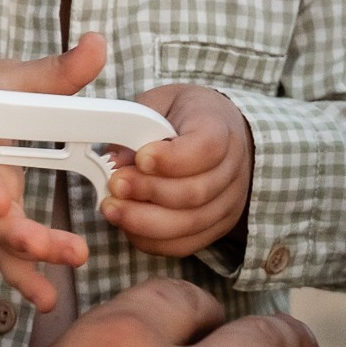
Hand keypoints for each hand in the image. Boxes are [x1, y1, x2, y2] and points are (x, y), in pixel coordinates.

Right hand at [0, 33, 105, 308]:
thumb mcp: (21, 77)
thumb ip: (60, 70)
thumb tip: (96, 44)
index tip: (1, 200)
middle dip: (21, 235)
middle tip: (58, 248)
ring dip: (26, 265)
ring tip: (50, 292)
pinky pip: (9, 256)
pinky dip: (26, 278)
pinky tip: (47, 298)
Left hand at [104, 83, 254, 258]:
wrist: (222, 130)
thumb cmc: (187, 116)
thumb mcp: (162, 103)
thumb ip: (138, 125)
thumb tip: (115, 161)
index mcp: (222, 129)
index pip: (206, 148)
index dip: (171, 159)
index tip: (140, 158)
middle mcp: (233, 169)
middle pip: (196, 192)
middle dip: (149, 192)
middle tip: (115, 184)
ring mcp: (229, 202)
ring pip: (190, 224)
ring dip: (144, 221)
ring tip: (113, 208)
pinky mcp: (217, 227)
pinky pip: (185, 244)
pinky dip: (152, 239)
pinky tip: (128, 225)